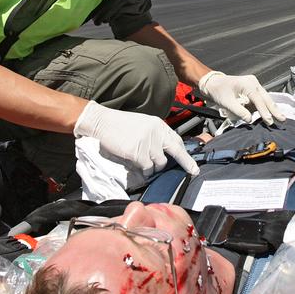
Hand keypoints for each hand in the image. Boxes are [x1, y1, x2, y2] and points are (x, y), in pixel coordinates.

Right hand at [73, 101, 199, 175]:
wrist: (102, 122)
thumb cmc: (120, 125)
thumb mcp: (143, 124)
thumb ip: (155, 136)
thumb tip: (165, 153)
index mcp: (158, 125)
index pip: (177, 140)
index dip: (185, 154)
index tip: (193, 164)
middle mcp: (156, 132)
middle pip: (176, 151)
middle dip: (186, 163)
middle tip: (193, 171)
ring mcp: (147, 142)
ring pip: (159, 163)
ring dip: (153, 168)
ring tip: (142, 163)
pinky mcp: (137, 152)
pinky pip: (146, 168)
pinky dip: (143, 171)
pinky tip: (137, 166)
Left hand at [198, 71, 284, 124]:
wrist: (213, 83)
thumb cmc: (218, 90)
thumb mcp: (227, 102)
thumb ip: (239, 111)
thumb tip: (249, 120)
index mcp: (248, 84)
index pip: (259, 100)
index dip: (264, 111)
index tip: (269, 121)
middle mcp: (253, 83)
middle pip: (266, 98)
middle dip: (274, 110)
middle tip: (282, 120)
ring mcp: (254, 86)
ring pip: (265, 99)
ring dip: (272, 109)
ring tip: (280, 118)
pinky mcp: (253, 90)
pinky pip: (261, 99)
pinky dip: (266, 107)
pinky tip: (272, 114)